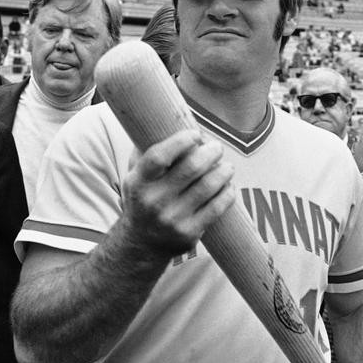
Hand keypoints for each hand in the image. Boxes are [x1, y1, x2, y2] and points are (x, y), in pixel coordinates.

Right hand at [122, 129, 234, 255]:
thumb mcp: (134, 175)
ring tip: (227, 165)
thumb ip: (144, 149)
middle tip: (217, 147)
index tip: (195, 135)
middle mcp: (154, 201)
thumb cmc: (143, 198)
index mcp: (138, 181)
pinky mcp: (189, 232)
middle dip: (211, 152)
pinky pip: (217, 207)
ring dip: (224, 170)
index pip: (160, 156)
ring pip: (209, 186)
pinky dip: (227, 192)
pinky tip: (228, 184)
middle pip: (191, 168)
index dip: (182, 141)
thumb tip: (161, 118)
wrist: (141, 244)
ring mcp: (172, 218)